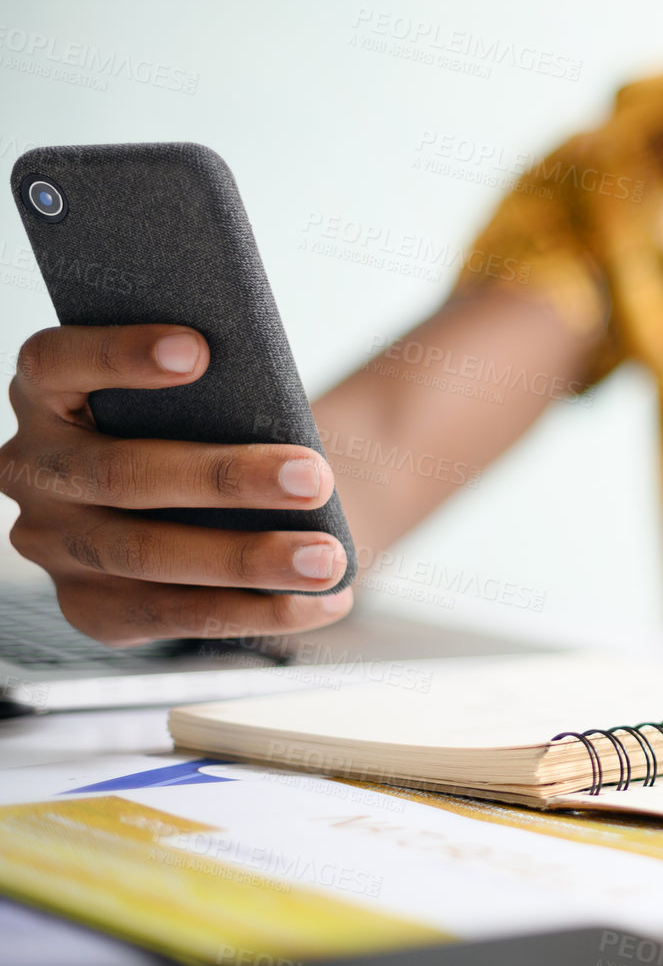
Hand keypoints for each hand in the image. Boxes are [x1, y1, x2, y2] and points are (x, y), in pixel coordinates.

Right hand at [1, 324, 352, 645]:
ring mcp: (53, 543)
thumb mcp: (195, 394)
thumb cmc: (205, 423)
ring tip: (326, 558)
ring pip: (145, 555)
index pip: (57, 362)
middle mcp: (33, 469)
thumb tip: (278, 408)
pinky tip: (323, 601)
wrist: (202, 501)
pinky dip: (257, 610)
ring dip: (248, 559)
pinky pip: (171, 615)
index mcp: (46, 393)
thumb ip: (211, 389)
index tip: (199, 349)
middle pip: (119, 473)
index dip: (118, 354)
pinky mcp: (89, 605)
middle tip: (315, 478)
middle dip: (225, 478)